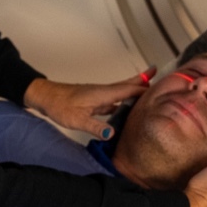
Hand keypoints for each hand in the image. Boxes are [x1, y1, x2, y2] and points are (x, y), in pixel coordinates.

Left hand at [24, 67, 154, 139]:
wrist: (46, 97)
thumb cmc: (59, 105)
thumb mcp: (77, 120)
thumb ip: (95, 126)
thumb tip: (113, 133)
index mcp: (103, 93)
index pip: (129, 89)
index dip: (145, 88)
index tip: (161, 86)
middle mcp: (103, 92)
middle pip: (127, 84)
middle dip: (142, 79)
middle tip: (157, 73)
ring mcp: (98, 95)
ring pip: (121, 91)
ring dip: (134, 90)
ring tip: (147, 91)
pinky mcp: (93, 100)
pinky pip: (113, 99)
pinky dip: (122, 100)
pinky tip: (125, 108)